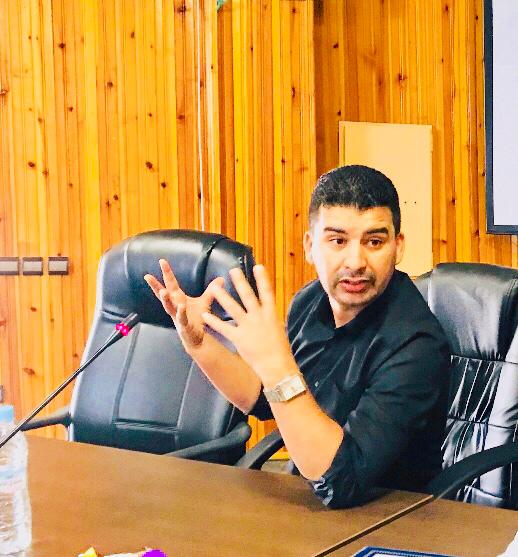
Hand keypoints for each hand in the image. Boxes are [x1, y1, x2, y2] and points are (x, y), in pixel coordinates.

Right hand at [144, 259, 223, 350]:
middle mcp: (175, 306)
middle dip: (156, 285)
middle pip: (164, 294)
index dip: (166, 272)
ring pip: (168, 307)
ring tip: (163, 292)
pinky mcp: (184, 326)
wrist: (198, 338)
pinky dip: (181, 312)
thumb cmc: (196, 319)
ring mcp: (177, 316)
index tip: (161, 260)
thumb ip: (211, 291)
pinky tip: (182, 306)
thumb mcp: (204, 302)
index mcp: (178, 298)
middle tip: (148, 276)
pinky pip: (181, 318)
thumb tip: (221, 279)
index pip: (170, 283)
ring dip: (165, 300)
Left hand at [201, 265, 297, 386]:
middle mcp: (259, 317)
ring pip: (233, 308)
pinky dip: (213, 322)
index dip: (262, 279)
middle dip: (240, 282)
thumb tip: (268, 313)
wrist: (276, 366)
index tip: (258, 266)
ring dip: (222, 297)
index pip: (267, 292)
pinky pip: (224, 328)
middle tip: (232, 270)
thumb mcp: (277, 330)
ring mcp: (248, 327)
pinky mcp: (238, 338)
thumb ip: (269, 320)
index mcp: (271, 314)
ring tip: (213, 287)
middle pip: (248, 296)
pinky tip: (204, 315)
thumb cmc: (280, 350)